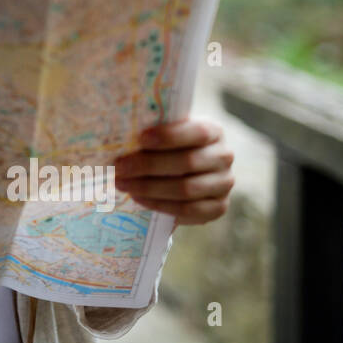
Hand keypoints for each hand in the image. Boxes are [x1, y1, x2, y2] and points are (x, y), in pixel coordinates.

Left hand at [113, 119, 233, 225]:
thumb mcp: (165, 133)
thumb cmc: (168, 147)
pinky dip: (160, 205)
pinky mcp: (218, 207)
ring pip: (186, 189)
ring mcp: (224, 184)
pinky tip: (138, 199)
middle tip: (119, 167)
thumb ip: (151, 132)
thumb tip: (121, 133)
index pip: (197, 132)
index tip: (140, 138)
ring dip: (149, 188)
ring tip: (122, 184)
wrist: (184, 173)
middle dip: (148, 165)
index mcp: (214, 131)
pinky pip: (188, 210)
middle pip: (187, 163)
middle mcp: (223, 157)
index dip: (169, 136)